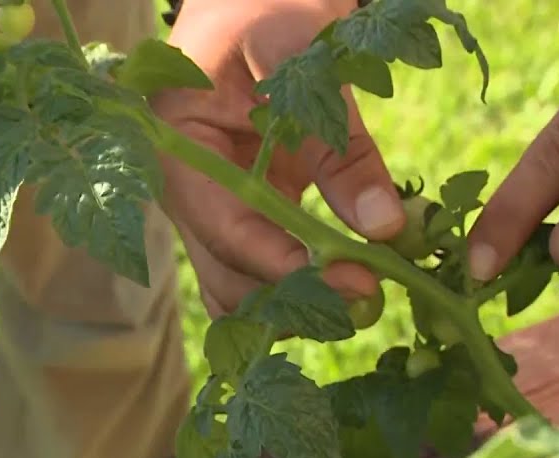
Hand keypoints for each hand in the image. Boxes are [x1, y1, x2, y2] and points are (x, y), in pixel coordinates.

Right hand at [151, 0, 405, 315]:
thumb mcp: (304, 50)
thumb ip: (336, 138)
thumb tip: (383, 228)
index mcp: (176, 146)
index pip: (224, 229)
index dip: (285, 268)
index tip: (354, 286)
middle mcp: (188, 186)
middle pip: (227, 273)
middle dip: (293, 299)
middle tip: (370, 302)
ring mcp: (217, 200)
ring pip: (242, 283)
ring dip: (297, 305)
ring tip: (365, 303)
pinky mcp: (252, 204)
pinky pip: (269, 263)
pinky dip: (306, 283)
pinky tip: (354, 287)